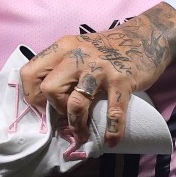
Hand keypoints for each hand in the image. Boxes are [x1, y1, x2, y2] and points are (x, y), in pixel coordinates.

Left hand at [21, 3, 175, 146]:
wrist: (146, 36)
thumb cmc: (107, 48)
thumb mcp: (78, 49)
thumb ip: (62, 68)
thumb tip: (47, 103)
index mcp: (63, 48)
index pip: (30, 73)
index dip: (32, 96)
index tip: (43, 108)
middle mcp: (78, 56)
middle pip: (49, 89)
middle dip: (56, 108)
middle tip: (66, 114)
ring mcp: (100, 69)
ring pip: (75, 102)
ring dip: (77, 124)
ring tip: (82, 133)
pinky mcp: (122, 81)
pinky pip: (113, 112)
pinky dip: (111, 130)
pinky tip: (111, 140)